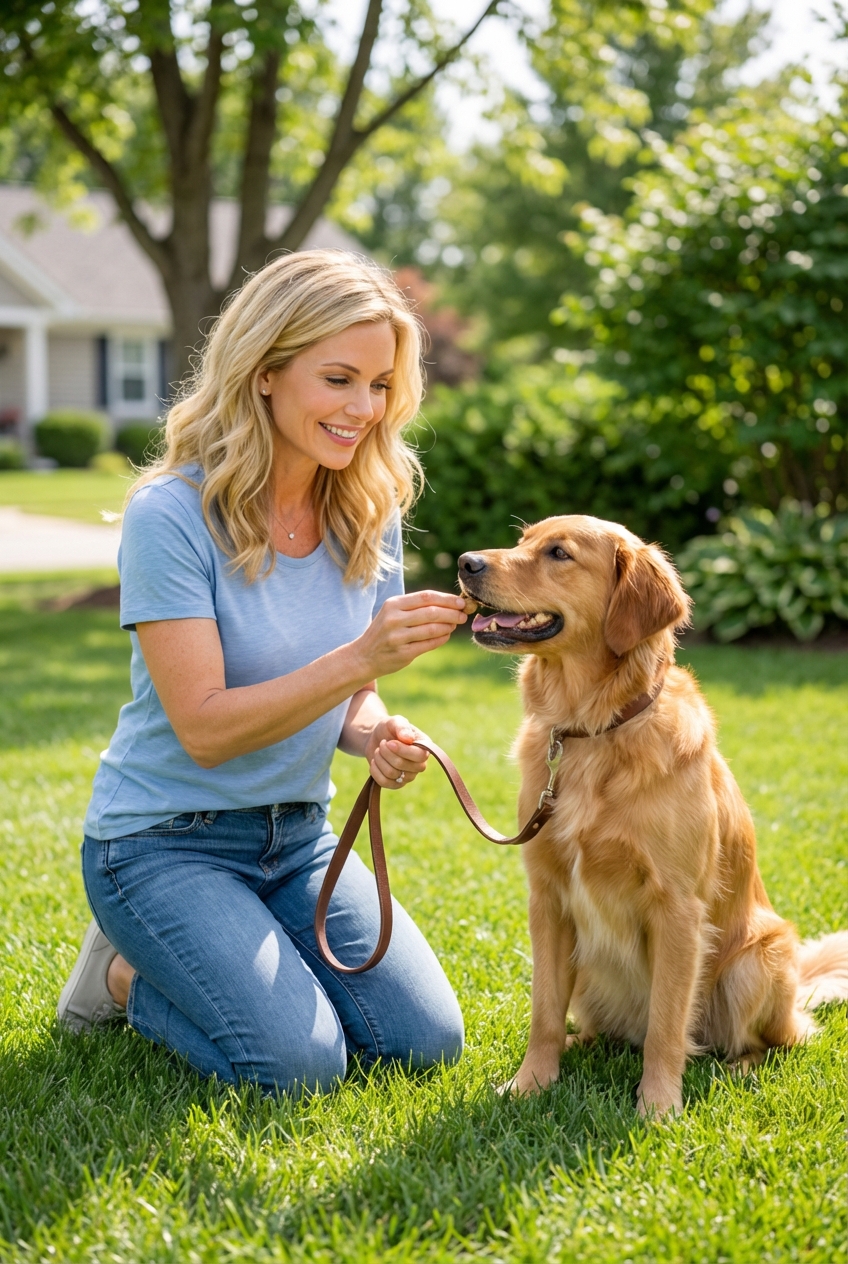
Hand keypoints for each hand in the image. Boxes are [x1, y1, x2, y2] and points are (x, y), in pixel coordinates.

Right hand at [352, 591, 466, 678]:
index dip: (447, 599)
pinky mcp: (403, 653)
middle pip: (432, 612)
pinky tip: (446, 635)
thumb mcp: (393, 613)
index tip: (461, 602)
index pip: (426, 597)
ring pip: (432, 628)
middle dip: (452, 613)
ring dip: (448, 626)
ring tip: (455, 625)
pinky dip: (441, 639)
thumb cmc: (384, 631)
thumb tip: (449, 604)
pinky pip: (429, 644)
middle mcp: (394, 619)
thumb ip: (416, 607)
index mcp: (393, 604)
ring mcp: (398, 637)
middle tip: (464, 615)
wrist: (363, 656)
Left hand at [365, 714, 429, 789]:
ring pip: (392, 774)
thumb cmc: (389, 728)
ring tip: (378, 751)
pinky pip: (385, 783)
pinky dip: (375, 771)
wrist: (376, 738)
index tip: (389, 742)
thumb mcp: (395, 721)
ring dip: (380, 760)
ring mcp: (409, 776)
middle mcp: (419, 764)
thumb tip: (408, 739)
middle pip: (403, 765)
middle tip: (382, 743)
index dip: (403, 751)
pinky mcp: (396, 783)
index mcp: (424, 748)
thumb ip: (402, 727)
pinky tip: (374, 762)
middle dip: (387, 753)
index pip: (419, 756)